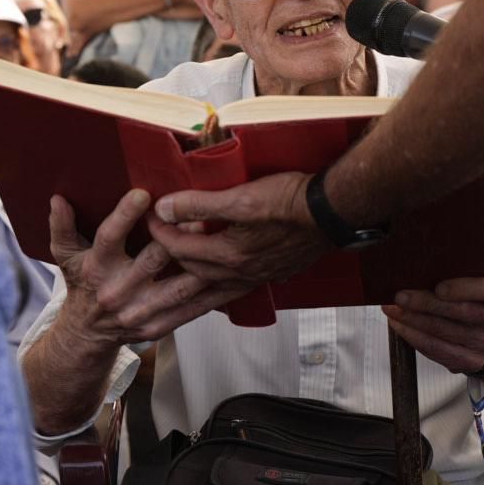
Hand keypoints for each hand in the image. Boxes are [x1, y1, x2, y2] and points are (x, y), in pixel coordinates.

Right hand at [53, 189, 245, 348]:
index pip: (109, 237)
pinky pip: (189, 311)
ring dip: (201, 266)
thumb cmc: (82, 283)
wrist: (86, 334)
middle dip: (177, 238)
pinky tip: (229, 277)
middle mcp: (117, 290)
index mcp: (96, 267)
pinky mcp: (157, 327)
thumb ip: (61, 226)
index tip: (142, 193)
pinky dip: (211, 295)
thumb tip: (57, 198)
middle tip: (200, 214)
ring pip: (177, 287)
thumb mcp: (65, 256)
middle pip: (152, 261)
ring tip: (221, 242)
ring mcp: (139, 312)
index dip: (124, 215)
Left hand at [150, 172, 328, 287]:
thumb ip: (200, 204)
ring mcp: (257, 277)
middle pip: (192, 273)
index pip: (180, 249)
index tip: (150, 218)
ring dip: (191, 281)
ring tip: (175, 277)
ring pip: (213, 288)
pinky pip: (234, 288)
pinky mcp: (271, 274)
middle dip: (171, 258)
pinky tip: (216, 281)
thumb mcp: (241, 196)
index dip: (160, 233)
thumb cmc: (291, 200)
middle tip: (157, 245)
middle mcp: (241, 273)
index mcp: (230, 255)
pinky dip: (217, 285)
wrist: (332, 212)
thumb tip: (165, 208)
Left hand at [382, 274, 483, 376]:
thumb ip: (461, 276)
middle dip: (425, 303)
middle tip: (399, 296)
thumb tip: (420, 271)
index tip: (438, 287)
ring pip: (445, 332)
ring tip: (393, 309)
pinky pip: (438, 350)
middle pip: (461, 312)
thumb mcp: (481, 284)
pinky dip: (414, 336)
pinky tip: (401, 325)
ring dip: (413, 320)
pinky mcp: (471, 362)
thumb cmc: (480, 303)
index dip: (464, 288)